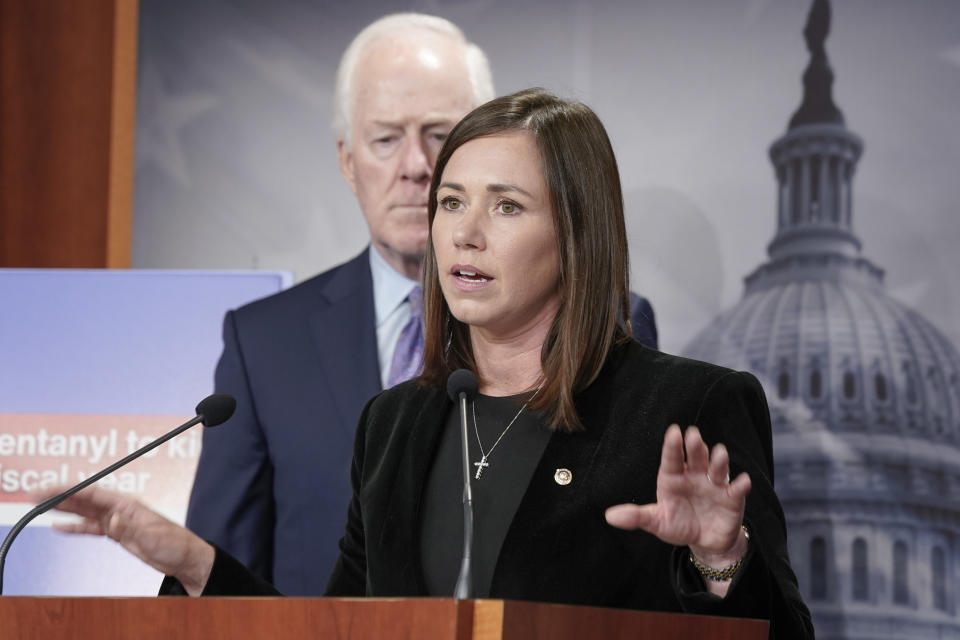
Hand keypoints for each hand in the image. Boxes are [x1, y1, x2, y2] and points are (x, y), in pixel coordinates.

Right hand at [32, 486, 214, 595]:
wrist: (184, 558)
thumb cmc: (175, 543)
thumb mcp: (152, 536)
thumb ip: (131, 528)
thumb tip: (113, 520)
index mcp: (129, 504)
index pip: (94, 493)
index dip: (71, 490)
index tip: (51, 488)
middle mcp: (121, 509)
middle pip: (86, 499)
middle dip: (61, 496)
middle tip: (38, 494)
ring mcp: (118, 521)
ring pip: (85, 512)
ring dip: (65, 509)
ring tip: (42, 506)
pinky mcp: (117, 533)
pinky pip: (91, 528)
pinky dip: (75, 527)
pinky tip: (60, 527)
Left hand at [605, 424, 750, 567]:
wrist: (705, 542)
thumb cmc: (678, 524)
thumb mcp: (656, 522)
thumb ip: (636, 517)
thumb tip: (609, 516)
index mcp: (674, 478)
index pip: (672, 459)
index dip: (672, 446)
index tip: (673, 431)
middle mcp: (695, 476)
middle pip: (696, 457)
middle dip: (695, 446)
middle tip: (693, 434)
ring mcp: (715, 485)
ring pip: (717, 468)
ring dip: (719, 461)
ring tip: (719, 453)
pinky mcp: (732, 499)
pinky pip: (737, 489)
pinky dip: (741, 485)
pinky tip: (742, 481)